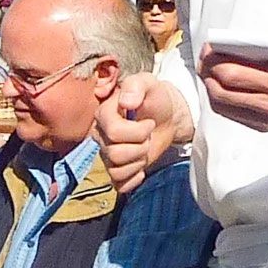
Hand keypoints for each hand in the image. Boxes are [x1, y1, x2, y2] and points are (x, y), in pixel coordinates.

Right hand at [96, 70, 192, 191]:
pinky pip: (119, 184)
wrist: (167, 116)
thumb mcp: (148, 83)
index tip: (150, 123)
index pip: (114, 133)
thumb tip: (126, 102)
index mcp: (103, 114)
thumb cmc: (155, 98)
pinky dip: (134, 179)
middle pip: (115, 154)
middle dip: (140, 146)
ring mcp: (107, 154)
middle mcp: (101, 135)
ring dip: (138, 162)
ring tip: (145, 147)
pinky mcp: (117, 170)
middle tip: (149, 135)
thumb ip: (136, 85)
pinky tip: (141, 166)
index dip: (138, 131)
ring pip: (116, 171)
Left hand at [200, 24, 267, 131]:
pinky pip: (231, 115)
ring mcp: (266, 118)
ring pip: (223, 105)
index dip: (215, 60)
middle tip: (205, 56)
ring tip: (208, 69)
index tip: (210, 47)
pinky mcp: (264, 125)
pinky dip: (219, 100)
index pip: (235, 74)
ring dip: (210, 86)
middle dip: (208, 71)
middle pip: (222, 90)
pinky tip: (220, 85)